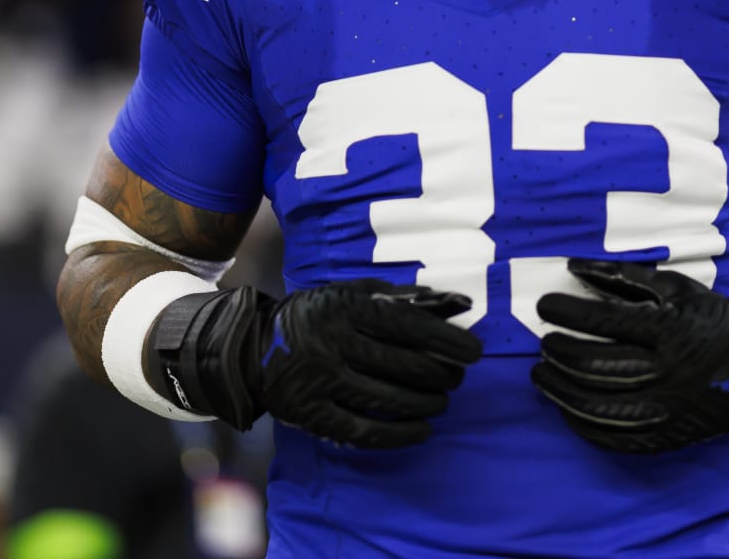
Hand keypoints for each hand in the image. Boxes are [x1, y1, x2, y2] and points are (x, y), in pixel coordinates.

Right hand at [258, 279, 483, 448]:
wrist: (254, 348)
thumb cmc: (320, 315)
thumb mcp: (354, 293)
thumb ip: (405, 298)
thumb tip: (461, 304)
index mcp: (345, 308)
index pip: (405, 325)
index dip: (445, 339)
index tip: (474, 351)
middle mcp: (331, 343)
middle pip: (400, 364)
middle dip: (440, 374)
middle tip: (457, 378)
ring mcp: (320, 381)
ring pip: (386, 399)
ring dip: (425, 403)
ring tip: (443, 401)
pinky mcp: (311, 414)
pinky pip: (363, 431)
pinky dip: (399, 434)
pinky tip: (423, 430)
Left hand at [530, 259, 728, 453]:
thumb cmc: (712, 318)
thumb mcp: (678, 288)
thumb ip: (625, 278)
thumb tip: (575, 267)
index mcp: (670, 330)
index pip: (605, 322)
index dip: (568, 313)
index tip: (544, 306)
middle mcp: (667, 371)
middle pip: (597, 366)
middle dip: (560, 353)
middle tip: (543, 344)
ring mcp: (666, 408)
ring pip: (599, 406)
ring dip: (561, 391)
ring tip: (541, 376)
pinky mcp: (666, 435)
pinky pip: (615, 437)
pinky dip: (583, 424)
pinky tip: (566, 409)